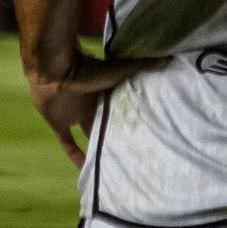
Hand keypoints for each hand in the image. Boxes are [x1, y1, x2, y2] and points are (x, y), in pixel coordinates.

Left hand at [27, 51, 167, 167]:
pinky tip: (85, 168)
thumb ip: (143, 65)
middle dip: (114, 137)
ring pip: (88, 135)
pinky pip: (68, 143)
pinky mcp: (59, 124)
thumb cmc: (89, 69)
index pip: (120, 110)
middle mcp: (92, 105)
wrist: (56, 71)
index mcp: (106, 93)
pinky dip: (75, 155)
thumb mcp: (120, 70)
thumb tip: (170, 59)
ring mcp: (75, 115)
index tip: (143, 134)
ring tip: (112, 165)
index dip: (129, 121)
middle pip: (105, 125)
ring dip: (97, 148)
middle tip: (130, 154)